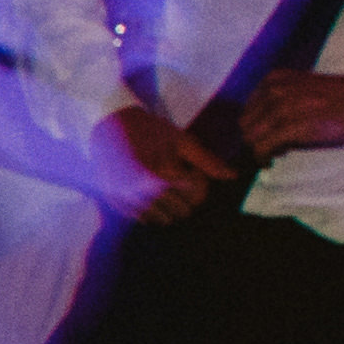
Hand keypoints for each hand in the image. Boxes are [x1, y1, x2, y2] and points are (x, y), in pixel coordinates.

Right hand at [103, 102, 240, 223]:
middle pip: (184, 211)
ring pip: (164, 219)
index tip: (189, 167)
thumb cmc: (150, 130)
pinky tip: (146, 189)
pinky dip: (150, 208)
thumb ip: (207, 161)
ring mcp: (129, 199)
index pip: (198, 196)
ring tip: (161, 182)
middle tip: (176, 174)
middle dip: (185, 195)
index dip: (198, 180)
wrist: (110, 123)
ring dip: (168, 204)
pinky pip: (144, 219)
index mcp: (165, 173)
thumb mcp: (181, 140)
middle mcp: (146, 191)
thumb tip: (233, 176)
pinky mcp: (117, 203)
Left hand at [235, 66, 343, 154]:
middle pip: (245, 125)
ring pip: (250, 138)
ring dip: (259, 151)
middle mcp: (275, 90)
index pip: (247, 110)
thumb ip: (281, 104)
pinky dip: (263, 159)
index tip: (266, 139)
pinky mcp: (294, 126)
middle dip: (255, 140)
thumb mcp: (304, 92)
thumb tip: (263, 131)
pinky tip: (273, 162)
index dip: (255, 129)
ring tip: (276, 155)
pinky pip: (262, 148)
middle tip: (271, 150)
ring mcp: (283, 107)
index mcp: (275, 79)